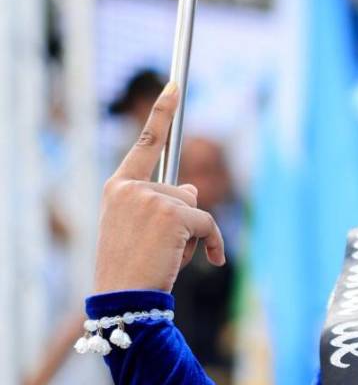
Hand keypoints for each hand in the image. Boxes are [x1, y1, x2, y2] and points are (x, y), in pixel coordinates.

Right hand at [93, 84, 225, 292]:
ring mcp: (150, 198)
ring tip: (168, 258)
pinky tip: (208, 261)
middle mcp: (130, 187)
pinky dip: (213, 244)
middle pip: (182, 191)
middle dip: (184, 222)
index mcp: (117, 188)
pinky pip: (208, 223)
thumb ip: (164, 204)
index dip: (161, 113)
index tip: (175, 85)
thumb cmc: (132, 271)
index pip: (144, 145)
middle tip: (161, 250)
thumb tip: (193, 186)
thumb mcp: (143, 231)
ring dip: (193, 236)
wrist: (124, 299)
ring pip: (195, 208)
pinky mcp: (172, 214)